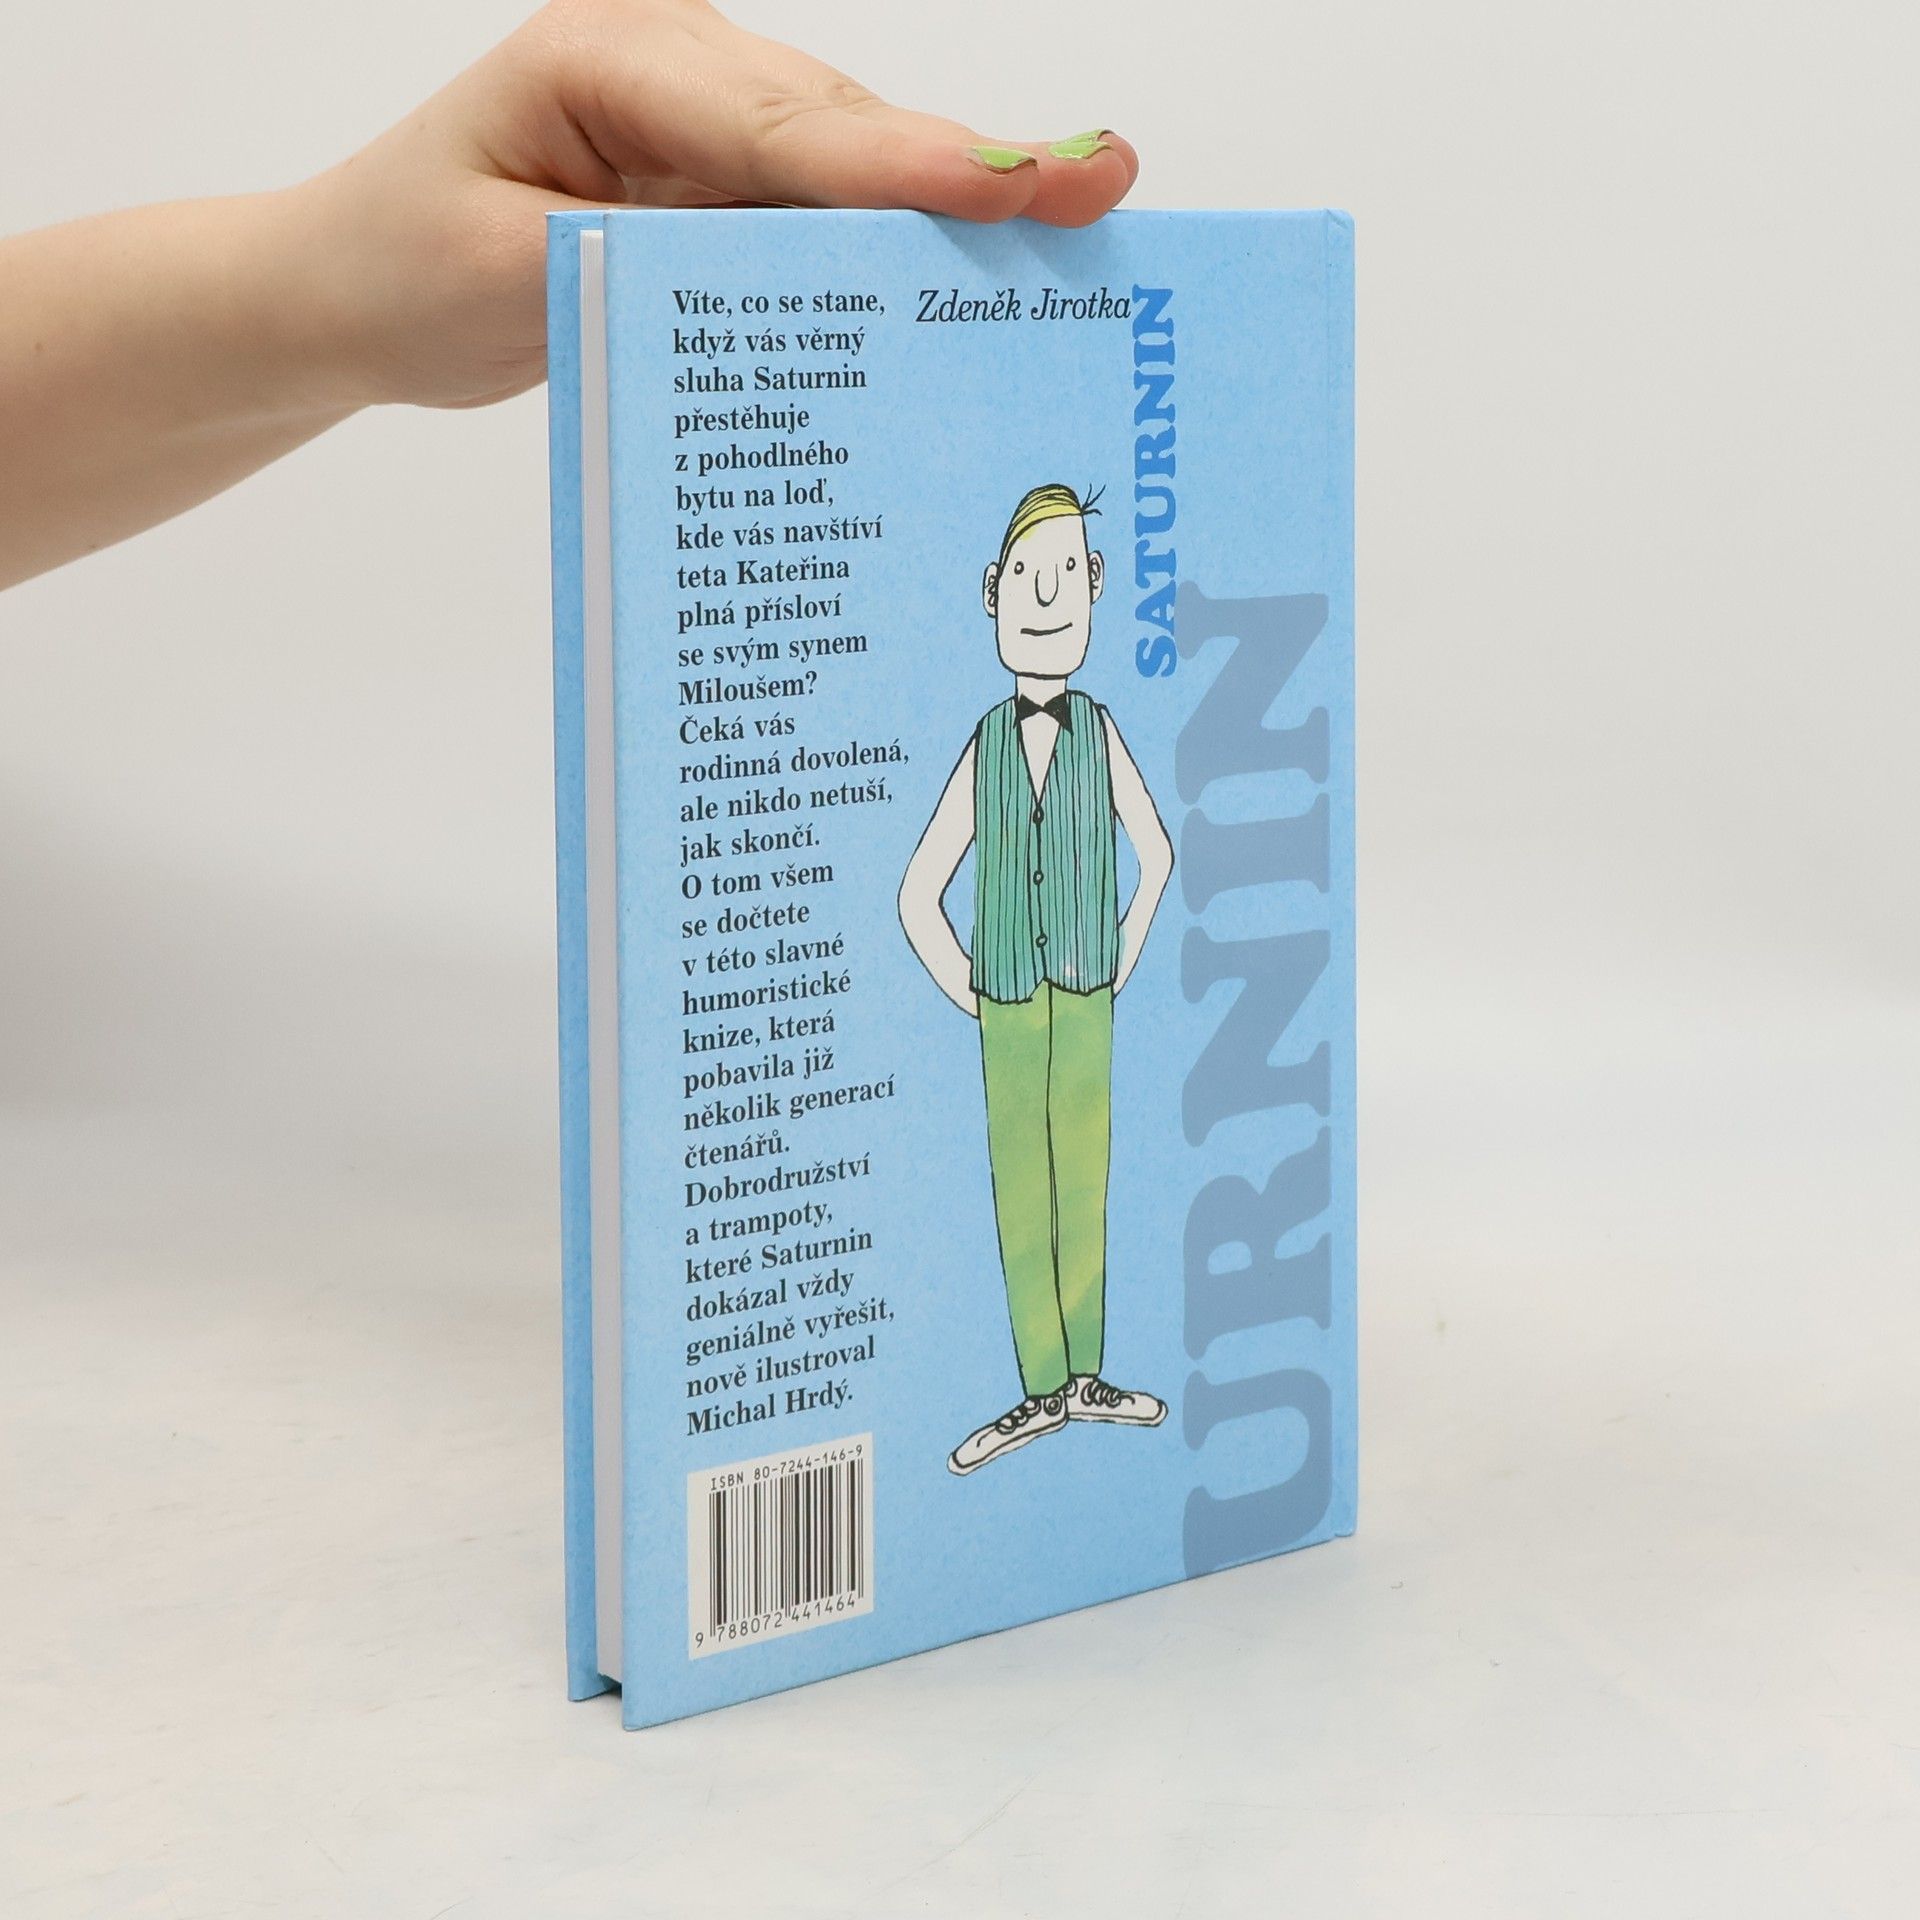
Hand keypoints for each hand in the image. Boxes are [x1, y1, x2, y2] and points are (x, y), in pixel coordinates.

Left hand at [292, 0, 1139, 409]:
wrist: (352, 288)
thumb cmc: (403, 266)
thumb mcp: (507, 278)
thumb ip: (646, 269)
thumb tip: (791, 281)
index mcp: (612, 58)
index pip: (777, 123)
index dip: (898, 162)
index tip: (1004, 186)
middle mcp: (677, 68)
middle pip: (844, 131)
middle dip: (966, 170)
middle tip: (1098, 187)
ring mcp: (707, 123)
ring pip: (852, 168)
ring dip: (950, 211)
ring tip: (1077, 222)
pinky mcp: (721, 185)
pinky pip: (826, 217)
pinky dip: (895, 249)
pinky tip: (980, 272)